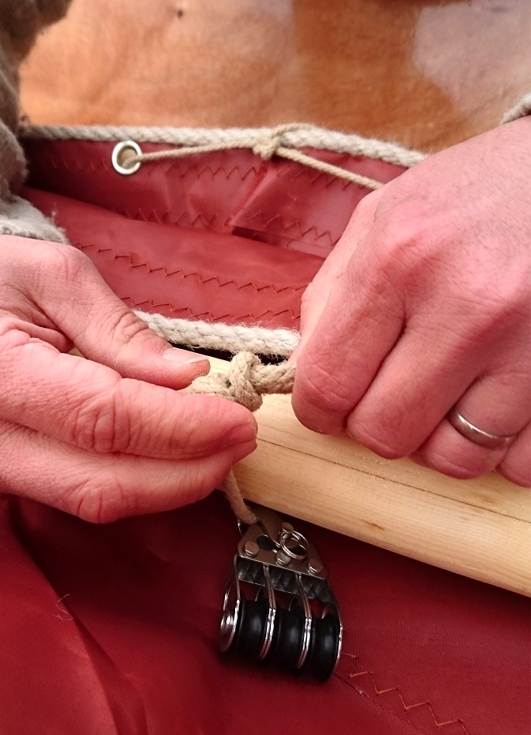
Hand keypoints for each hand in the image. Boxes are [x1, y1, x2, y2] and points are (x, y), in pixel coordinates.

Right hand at [0, 233, 256, 520]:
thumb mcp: (58, 276)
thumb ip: (124, 335)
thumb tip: (187, 381)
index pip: (104, 420)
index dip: (182, 428)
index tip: (238, 420)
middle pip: (102, 483)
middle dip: (186, 472)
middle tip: (239, 442)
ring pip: (91, 502)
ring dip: (166, 484)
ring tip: (215, 450)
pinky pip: (73, 495)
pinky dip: (132, 483)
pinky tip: (168, 458)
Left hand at [292, 117, 530, 485]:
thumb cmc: (468, 196)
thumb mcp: (381, 217)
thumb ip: (330, 296)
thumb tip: (303, 374)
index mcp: (398, 259)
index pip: (328, 383)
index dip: (318, 411)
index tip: (329, 407)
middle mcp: (465, 306)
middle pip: (385, 433)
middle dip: (376, 425)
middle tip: (390, 394)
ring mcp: (528, 343)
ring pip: (454, 458)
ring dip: (439, 440)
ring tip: (445, 396)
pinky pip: (519, 461)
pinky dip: (499, 447)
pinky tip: (493, 404)